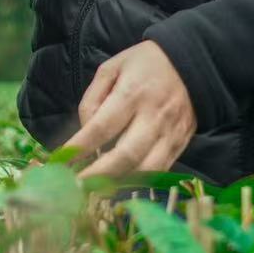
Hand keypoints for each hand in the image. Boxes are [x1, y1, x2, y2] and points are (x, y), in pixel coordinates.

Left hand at [64, 41, 196, 178]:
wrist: (192, 64)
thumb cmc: (144, 64)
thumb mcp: (111, 68)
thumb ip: (93, 98)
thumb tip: (85, 130)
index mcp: (131, 94)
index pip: (101, 128)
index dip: (79, 147)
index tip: (61, 161)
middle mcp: (153, 116)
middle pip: (125, 155)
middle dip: (99, 174)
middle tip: (78, 186)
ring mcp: (170, 133)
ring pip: (146, 169)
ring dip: (121, 182)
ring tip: (98, 188)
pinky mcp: (181, 144)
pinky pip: (161, 169)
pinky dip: (140, 180)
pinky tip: (122, 181)